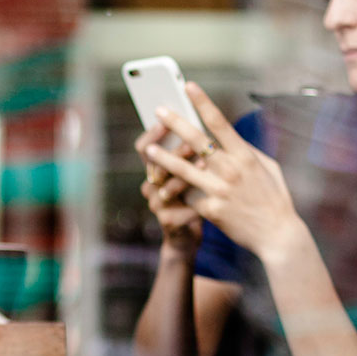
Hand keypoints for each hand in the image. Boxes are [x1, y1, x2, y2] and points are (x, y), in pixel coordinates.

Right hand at [135, 119, 202, 253]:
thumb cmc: (194, 198)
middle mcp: (150, 185)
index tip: (165, 118)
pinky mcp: (168, 222)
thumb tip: (203, 124)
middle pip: (155, 165)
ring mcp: (157, 205)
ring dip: (185, 177)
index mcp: (155, 169)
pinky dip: (197, 203)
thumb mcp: (191, 173)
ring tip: (204, 167)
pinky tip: (212, 199)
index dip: (152, 133)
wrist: (188, 237)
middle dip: (174, 152)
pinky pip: (183, 209)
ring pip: (167, 187)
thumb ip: (193, 153)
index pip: (144, 147)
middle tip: (191, 144)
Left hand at [145, 82, 305, 262]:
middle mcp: (231, 170)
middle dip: (175, 123)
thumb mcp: (267, 168)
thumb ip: (247, 152)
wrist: (277, 234)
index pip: (220, 123)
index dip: (203, 103)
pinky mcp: (210, 210)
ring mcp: (219, 190)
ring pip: (183, 170)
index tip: (189, 87)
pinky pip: (188, 196)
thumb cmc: (274, 198)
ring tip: (148, 150)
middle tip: (158, 110)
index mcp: (245, 155)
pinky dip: (178, 192)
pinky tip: (163, 188)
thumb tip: (228, 138)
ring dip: (163, 158)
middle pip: (196, 141)